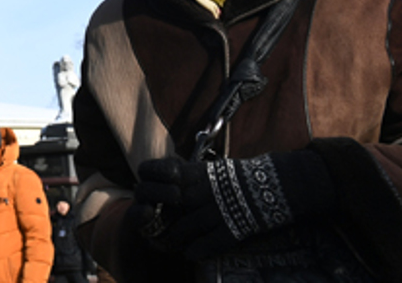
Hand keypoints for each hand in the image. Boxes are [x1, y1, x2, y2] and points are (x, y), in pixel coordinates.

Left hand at [131, 151, 334, 259]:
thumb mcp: (209, 169)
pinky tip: (190, 254)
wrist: (274, 183)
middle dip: (158, 223)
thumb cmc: (239, 177)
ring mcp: (215, 210)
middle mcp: (200, 191)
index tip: (147, 201)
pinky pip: (206, 245)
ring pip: (183, 229)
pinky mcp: (230, 229)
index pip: (158, 176)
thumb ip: (188, 177)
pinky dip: (196, 251)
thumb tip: (166, 184)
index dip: (149, 190)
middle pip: (168, 209)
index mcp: (193, 172)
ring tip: (166, 245)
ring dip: (172, 240)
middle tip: (151, 232)